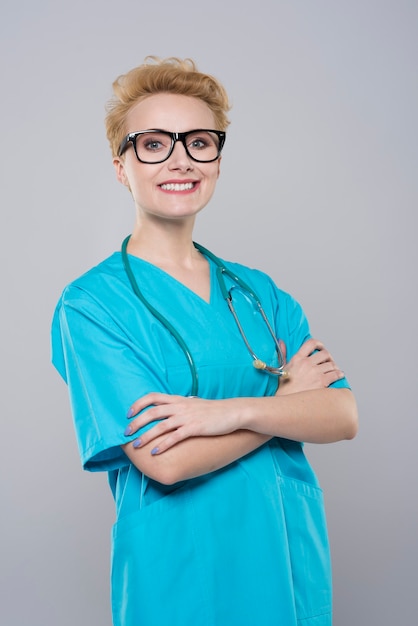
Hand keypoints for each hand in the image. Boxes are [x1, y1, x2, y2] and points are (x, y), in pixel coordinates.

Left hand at [125, 393, 242, 453]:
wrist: (233, 412)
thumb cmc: (214, 410)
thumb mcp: (194, 404)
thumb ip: (181, 405)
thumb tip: (170, 408)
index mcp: (179, 399)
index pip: (153, 396)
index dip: (138, 404)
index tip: (128, 413)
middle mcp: (180, 406)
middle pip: (152, 411)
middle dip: (137, 422)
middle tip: (125, 432)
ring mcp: (187, 417)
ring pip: (161, 425)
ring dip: (146, 435)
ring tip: (136, 445)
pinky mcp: (195, 428)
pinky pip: (175, 437)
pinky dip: (163, 445)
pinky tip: (154, 452)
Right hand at [276, 338, 343, 395]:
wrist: (287, 401)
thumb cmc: (284, 387)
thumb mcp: (282, 367)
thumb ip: (283, 352)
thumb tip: (282, 341)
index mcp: (297, 358)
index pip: (311, 343)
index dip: (319, 344)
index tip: (321, 347)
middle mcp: (307, 363)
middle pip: (325, 353)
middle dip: (328, 357)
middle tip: (329, 361)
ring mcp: (315, 372)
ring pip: (331, 364)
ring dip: (334, 366)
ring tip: (333, 370)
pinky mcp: (322, 382)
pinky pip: (335, 374)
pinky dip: (339, 374)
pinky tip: (339, 375)